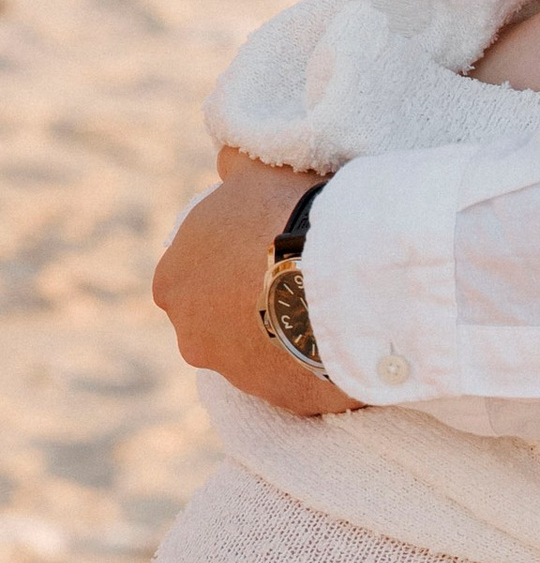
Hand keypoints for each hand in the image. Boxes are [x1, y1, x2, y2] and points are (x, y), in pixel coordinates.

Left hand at [152, 159, 351, 417]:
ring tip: (328, 310)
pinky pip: (301, 382)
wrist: (337, 271)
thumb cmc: (287, 216)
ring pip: (260, 356)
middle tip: (296, 281)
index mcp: (171, 282)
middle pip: (219, 324)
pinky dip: (317, 366)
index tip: (262, 250)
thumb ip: (234, 167)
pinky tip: (344, 340)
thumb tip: (228, 160)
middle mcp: (192, 338)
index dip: (226, 264)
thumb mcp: (255, 170)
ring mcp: (238, 376)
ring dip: (285, 338)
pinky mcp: (285, 402)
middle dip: (250, 308)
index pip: (189, 277)